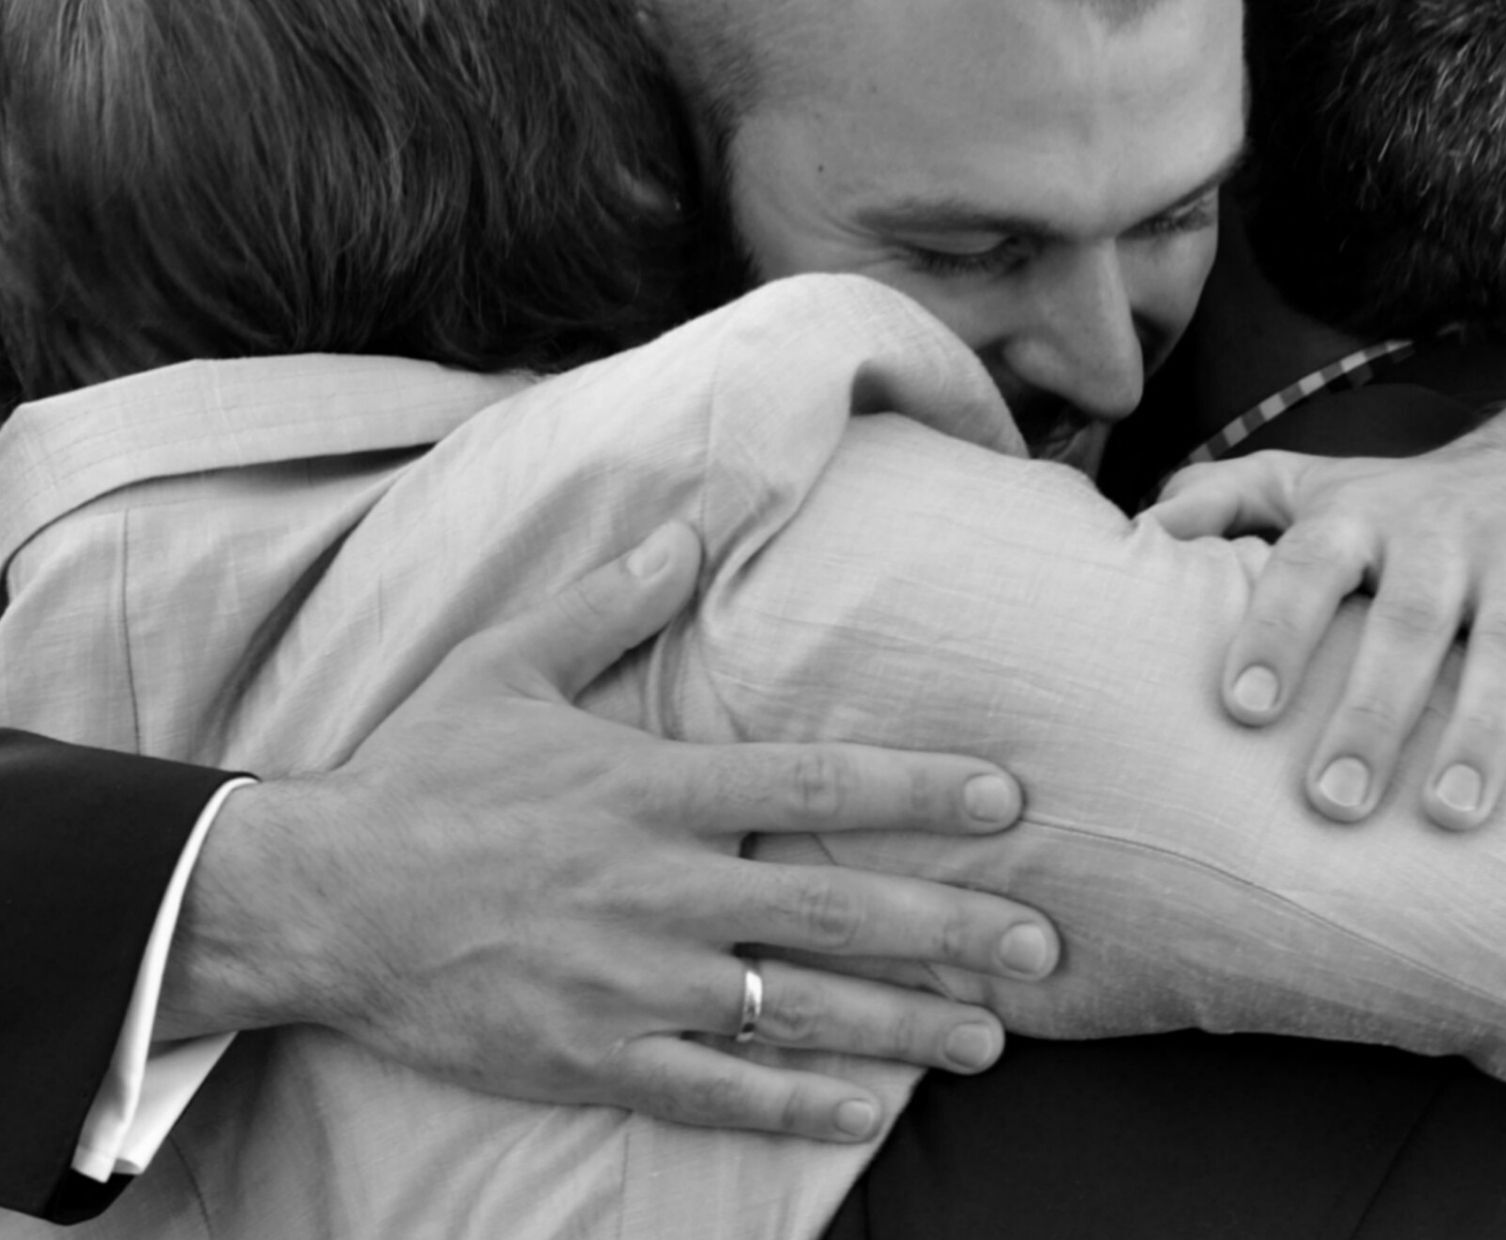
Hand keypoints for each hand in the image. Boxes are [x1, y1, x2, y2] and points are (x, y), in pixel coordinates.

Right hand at [162, 522, 1058, 1142]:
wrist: (317, 898)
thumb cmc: (417, 775)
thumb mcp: (505, 664)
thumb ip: (610, 601)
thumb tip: (690, 528)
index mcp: (650, 790)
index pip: (812, 787)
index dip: (919, 793)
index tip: (1008, 802)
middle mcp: (659, 890)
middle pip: (835, 913)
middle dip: (953, 930)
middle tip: (1045, 949)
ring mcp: (629, 984)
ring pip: (794, 1013)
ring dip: (903, 1027)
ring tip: (990, 1040)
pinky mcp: (591, 1055)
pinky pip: (713, 1092)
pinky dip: (793, 1103)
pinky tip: (866, 1107)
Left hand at [1149, 423, 1505, 828]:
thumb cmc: (1396, 504)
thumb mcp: (1305, 485)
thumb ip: (1218, 501)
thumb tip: (1133, 534)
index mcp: (1355, 516)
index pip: (1307, 567)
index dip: (1276, 631)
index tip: (1241, 709)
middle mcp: (1440, 530)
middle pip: (1407, 620)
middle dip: (1372, 714)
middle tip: (1332, 804)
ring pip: (1505, 641)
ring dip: (1478, 728)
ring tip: (1448, 814)